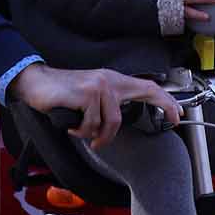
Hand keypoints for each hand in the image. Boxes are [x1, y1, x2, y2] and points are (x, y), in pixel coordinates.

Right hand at [8, 63, 179, 149]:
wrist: (36, 83)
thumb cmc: (62, 94)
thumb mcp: (90, 97)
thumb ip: (107, 106)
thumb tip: (117, 126)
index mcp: (113, 80)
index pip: (147, 86)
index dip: (165, 99)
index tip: (178, 114)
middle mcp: (110, 80)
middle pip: (145, 92)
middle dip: (164, 106)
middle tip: (172, 121)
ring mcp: (99, 85)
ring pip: (112, 121)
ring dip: (97, 134)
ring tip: (83, 132)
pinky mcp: (87, 94)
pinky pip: (92, 124)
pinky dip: (81, 131)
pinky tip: (73, 125)